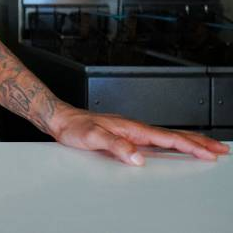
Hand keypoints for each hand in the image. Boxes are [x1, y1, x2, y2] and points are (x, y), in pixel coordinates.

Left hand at [48, 105, 229, 164]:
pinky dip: (171, 142)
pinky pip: (155, 139)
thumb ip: (116, 146)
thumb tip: (137, 157)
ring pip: (167, 136)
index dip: (190, 146)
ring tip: (206, 148)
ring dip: (189, 141)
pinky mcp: (126, 135)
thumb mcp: (93, 137)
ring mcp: (131, 131)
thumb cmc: (74, 126)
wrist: (60, 119)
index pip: (168, 138)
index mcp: (132, 128)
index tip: (209, 152)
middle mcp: (134, 128)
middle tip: (220, 149)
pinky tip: (174, 147)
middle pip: (174, 135)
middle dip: (199, 142)